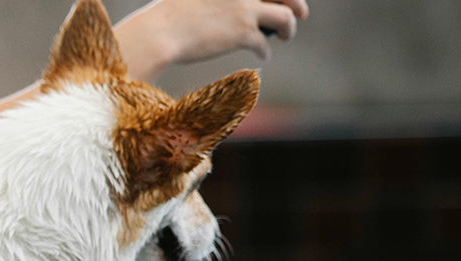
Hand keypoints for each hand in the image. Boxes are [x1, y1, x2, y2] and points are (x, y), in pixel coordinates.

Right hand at [116, 0, 308, 80]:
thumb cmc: (168, 14)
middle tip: (301, 12)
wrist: (159, 32)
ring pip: (286, 16)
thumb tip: (233, 9)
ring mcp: (246, 8)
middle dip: (296, 2)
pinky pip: (265, 43)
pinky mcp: (243, 33)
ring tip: (286, 35)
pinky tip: (262, 56)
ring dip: (289, 27)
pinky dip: (265, 51)